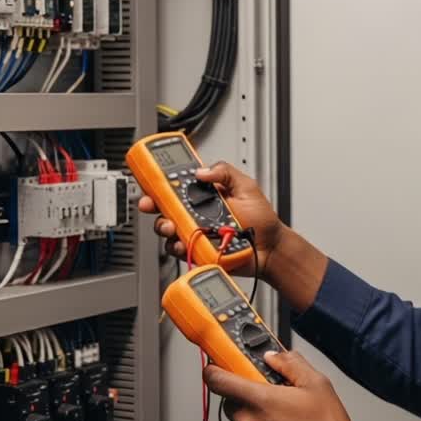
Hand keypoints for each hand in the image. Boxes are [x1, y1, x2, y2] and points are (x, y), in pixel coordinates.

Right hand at [137, 162, 283, 275]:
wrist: (270, 248)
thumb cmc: (261, 220)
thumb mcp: (246, 187)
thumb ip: (225, 172)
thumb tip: (202, 170)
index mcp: (205, 195)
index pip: (176, 185)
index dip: (160, 182)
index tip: (151, 180)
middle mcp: (196, 213)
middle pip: (164, 207)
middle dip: (152, 204)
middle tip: (151, 204)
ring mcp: (194, 232)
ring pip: (168, 228)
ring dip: (164, 226)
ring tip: (172, 226)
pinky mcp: (196, 250)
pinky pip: (178, 249)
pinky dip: (177, 247)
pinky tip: (185, 243)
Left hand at [205, 351, 372, 420]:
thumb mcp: (316, 384)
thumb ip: (290, 363)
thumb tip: (274, 357)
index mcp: (260, 400)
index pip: (217, 380)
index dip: (214, 369)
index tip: (217, 366)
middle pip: (230, 402)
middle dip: (245, 396)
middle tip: (269, 395)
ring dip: (254, 419)